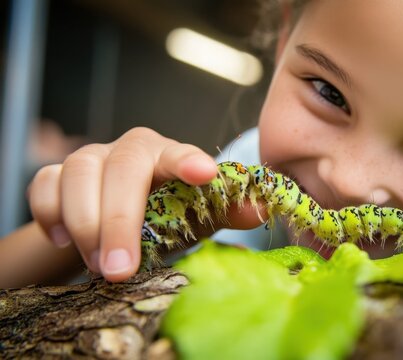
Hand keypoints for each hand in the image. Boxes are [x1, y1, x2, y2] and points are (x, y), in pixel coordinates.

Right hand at [27, 127, 261, 281]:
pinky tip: (64, 241)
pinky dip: (50, 214)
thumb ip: (228, 212)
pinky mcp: (56, 173)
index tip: (203, 174)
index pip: (179, 153)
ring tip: (99, 265)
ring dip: (86, 224)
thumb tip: (259, 210)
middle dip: (120, 222)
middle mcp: (129, 150)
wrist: (124, 221)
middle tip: (120, 269)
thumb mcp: (200, 217)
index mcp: (168, 155)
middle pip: (122, 169)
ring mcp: (91, 158)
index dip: (189, 161)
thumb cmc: (168, 214)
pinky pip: (43, 186)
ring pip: (77, 175)